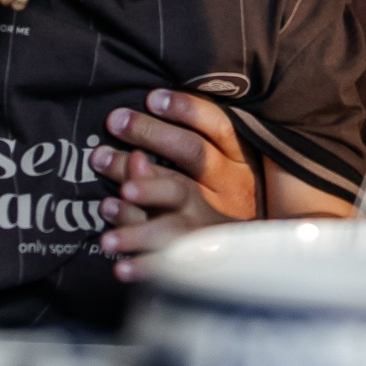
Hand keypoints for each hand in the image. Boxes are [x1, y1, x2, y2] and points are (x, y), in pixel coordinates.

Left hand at [91, 89, 258, 278]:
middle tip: (105, 147)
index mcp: (237, 159)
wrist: (261, 257)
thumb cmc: (231, 199)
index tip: (151, 99)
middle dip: (151, 143)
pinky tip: (119, 267)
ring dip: (138, 213)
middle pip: (193, 156)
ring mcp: (216, 223)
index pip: (216, 125)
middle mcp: (229, 187)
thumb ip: (187, 153)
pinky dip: (145, 266)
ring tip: (104, 207)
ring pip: (179, 212)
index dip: (186, 110)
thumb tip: (136, 152)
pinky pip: (174, 262)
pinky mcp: (206, 258)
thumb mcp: (223, 170)